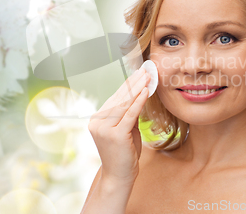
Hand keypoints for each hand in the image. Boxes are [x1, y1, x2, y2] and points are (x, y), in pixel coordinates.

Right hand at [88, 67, 149, 184]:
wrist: (119, 177)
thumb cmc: (124, 154)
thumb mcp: (126, 130)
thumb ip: (129, 114)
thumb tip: (139, 96)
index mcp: (97, 119)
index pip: (115, 98)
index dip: (128, 84)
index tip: (139, 73)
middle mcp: (97, 121)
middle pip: (119, 97)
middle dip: (134, 82)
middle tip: (146, 70)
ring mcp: (104, 128)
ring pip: (124, 103)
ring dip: (138, 88)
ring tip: (148, 76)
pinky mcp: (115, 134)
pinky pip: (129, 114)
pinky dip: (138, 101)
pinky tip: (145, 91)